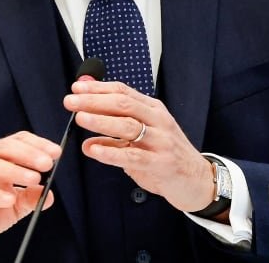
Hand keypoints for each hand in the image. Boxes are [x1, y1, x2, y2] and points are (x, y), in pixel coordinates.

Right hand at [0, 131, 60, 255]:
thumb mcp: (11, 207)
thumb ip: (28, 199)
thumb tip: (49, 194)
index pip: (16, 141)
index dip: (37, 144)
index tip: (55, 153)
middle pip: (5, 147)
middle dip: (29, 153)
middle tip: (47, 163)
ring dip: (15, 170)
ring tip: (33, 178)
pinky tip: (8, 198)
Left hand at [64, 80, 215, 215]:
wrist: (197, 180)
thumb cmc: (166, 156)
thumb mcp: (142, 139)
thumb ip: (115, 133)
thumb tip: (85, 132)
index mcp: (152, 109)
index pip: (123, 91)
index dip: (98, 89)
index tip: (76, 89)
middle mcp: (158, 120)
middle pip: (123, 104)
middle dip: (94, 101)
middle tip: (71, 102)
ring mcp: (161, 141)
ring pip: (128, 126)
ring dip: (101, 121)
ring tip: (80, 119)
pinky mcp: (161, 163)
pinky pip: (132, 156)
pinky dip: (111, 152)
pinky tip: (94, 150)